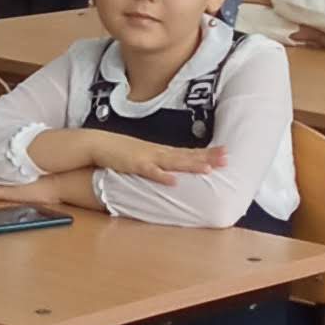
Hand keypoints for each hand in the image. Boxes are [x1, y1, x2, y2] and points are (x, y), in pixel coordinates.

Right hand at [84, 133, 222, 178]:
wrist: (98, 144)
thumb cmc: (120, 152)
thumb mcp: (143, 157)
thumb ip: (158, 163)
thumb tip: (173, 172)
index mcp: (161, 151)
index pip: (188, 151)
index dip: (207, 153)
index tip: (225, 152)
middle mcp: (158, 152)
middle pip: (187, 155)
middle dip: (207, 157)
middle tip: (227, 157)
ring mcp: (147, 157)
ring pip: (173, 162)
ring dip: (190, 165)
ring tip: (208, 168)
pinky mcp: (134, 164)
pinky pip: (150, 171)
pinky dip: (162, 176)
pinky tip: (174, 180)